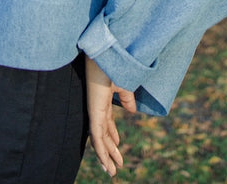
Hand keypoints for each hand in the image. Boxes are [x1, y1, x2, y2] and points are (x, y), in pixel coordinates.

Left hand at [84, 55, 136, 175]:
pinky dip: (100, 151)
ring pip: (98, 140)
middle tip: (114, 168)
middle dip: (110, 152)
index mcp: (104, 102)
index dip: (113, 138)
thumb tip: (132, 111)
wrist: (106, 55)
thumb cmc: (114, 65)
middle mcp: (98, 109)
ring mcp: (95, 111)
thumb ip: (128, 99)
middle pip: (104, 136)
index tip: (118, 148)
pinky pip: (96, 136)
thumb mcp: (125, 85)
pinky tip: (104, 162)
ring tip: (111, 171)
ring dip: (105, 157)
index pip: (108, 125)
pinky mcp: (94, 112)